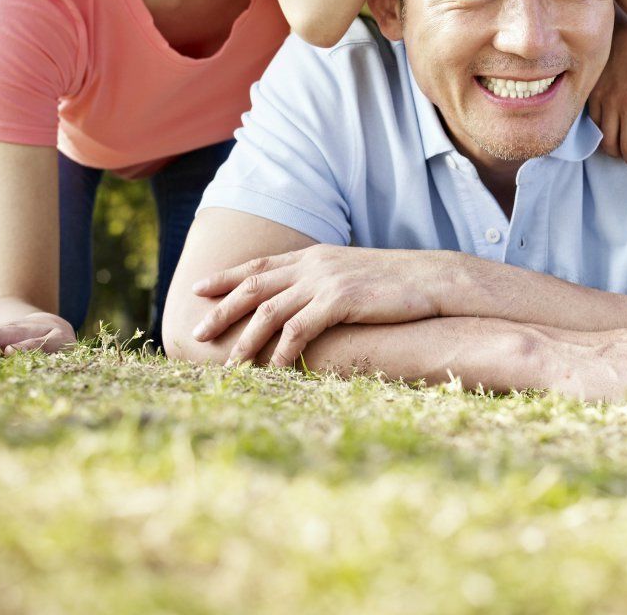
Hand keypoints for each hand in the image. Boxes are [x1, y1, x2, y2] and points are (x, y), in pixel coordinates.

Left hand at [192, 245, 448, 367]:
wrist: (432, 279)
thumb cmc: (395, 284)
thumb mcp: (351, 275)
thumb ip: (324, 283)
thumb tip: (304, 303)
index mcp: (313, 256)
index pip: (259, 265)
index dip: (226, 277)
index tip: (199, 288)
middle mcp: (313, 264)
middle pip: (254, 286)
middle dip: (221, 310)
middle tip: (195, 331)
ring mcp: (325, 280)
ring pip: (270, 310)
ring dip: (246, 339)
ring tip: (229, 364)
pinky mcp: (340, 300)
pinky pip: (300, 329)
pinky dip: (282, 350)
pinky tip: (273, 369)